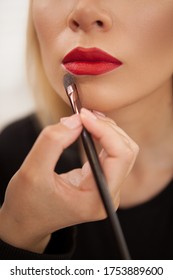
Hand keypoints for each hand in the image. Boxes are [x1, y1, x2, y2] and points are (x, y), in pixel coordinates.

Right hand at [0, 109, 138, 252]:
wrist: (26, 221)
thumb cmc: (27, 204)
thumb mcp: (32, 172)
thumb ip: (53, 141)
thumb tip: (76, 120)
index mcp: (97, 199)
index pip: (120, 156)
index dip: (105, 130)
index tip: (83, 115)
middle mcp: (108, 195)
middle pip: (126, 151)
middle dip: (107, 128)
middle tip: (83, 115)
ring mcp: (107, 188)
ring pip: (122, 150)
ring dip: (106, 130)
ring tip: (85, 119)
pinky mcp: (100, 181)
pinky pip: (112, 153)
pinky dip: (102, 136)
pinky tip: (88, 128)